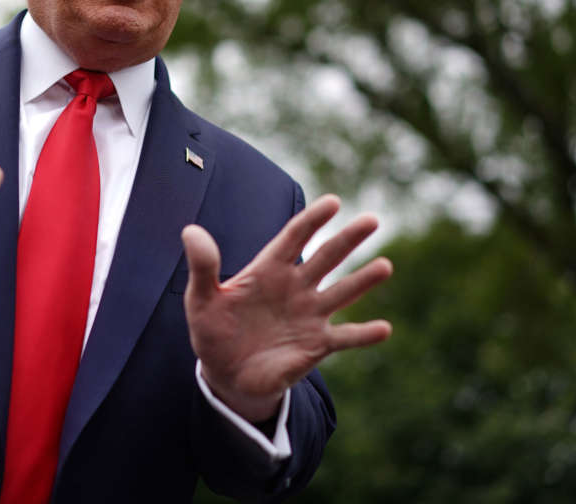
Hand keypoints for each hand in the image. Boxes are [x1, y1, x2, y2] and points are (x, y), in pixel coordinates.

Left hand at [182, 195, 392, 422]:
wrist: (225, 373)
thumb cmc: (213, 330)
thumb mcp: (200, 299)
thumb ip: (202, 266)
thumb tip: (191, 231)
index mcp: (269, 269)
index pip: (294, 237)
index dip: (312, 219)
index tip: (332, 201)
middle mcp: (295, 287)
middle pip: (326, 257)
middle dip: (348, 239)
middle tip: (372, 219)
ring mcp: (309, 315)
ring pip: (342, 292)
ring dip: (363, 280)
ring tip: (385, 266)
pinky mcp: (317, 345)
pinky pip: (345, 337)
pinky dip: (364, 334)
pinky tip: (384, 328)